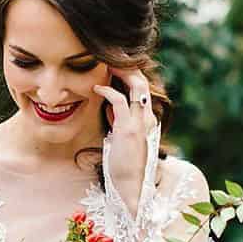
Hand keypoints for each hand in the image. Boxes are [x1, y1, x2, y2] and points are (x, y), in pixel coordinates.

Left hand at [92, 60, 157, 187]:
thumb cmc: (122, 167)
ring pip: (137, 86)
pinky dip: (107, 91)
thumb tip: (108, 108)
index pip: (141, 89)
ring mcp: (140, 123)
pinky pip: (119, 101)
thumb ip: (116, 121)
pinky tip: (95, 88)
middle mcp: (147, 118)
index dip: (130, 74)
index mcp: (147, 120)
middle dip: (128, 65)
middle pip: (142, 82)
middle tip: (112, 54)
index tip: (114, 64)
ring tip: (106, 61)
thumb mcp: (118, 138)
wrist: (130, 187)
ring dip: (121, 71)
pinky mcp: (128, 130)